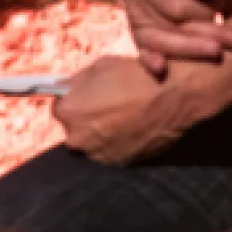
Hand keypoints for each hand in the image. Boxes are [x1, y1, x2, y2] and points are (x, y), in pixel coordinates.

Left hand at [54, 55, 207, 164]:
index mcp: (68, 112)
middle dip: (85, 119)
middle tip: (105, 107)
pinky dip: (116, 143)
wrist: (172, 97)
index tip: (85, 97)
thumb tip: (66, 89)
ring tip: (121, 118)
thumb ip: (76, 82)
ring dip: (100, 133)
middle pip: (74, 129)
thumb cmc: (134, 77)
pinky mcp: (121, 164)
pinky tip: (131, 128)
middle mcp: (78, 139)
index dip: (73, 101)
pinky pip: (111, 152)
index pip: (59, 109)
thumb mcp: (98, 67)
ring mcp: (100, 155)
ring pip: (92, 143)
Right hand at [116, 0, 231, 77]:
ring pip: (156, 43)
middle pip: (166, 27)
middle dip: (203, 40)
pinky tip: (162, 71)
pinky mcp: (138, 24)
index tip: (227, 14)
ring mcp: (132, 9)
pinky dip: (151, 60)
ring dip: (188, 54)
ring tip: (218, 56)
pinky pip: (142, 47)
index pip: (173, 4)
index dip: (202, 14)